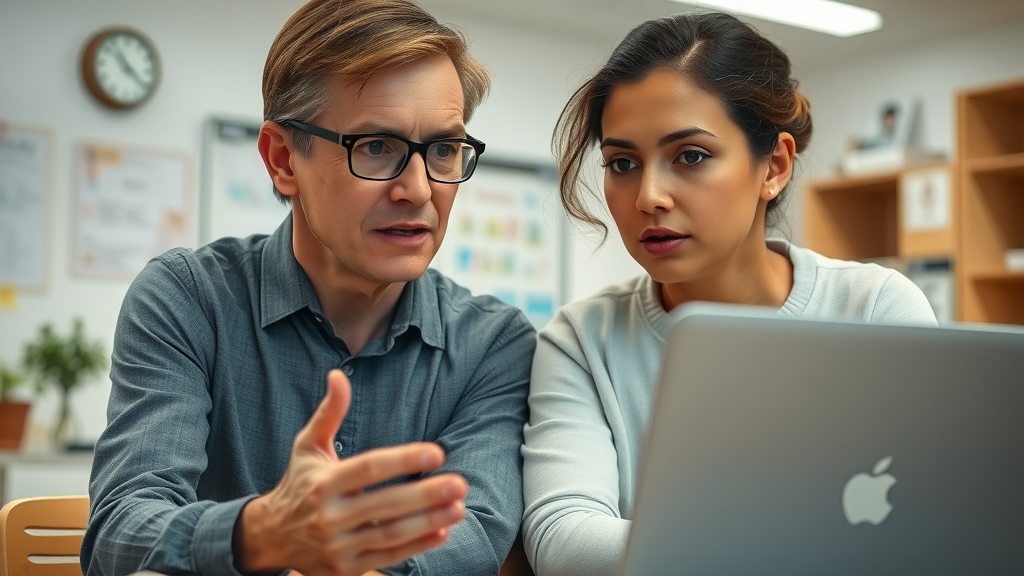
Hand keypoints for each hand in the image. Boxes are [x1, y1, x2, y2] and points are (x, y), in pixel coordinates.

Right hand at [234, 369, 467, 574]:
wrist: (271, 535)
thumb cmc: (299, 483)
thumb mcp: (307, 445)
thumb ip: (329, 412)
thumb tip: (338, 375)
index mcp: (323, 482)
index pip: (369, 468)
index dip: (403, 460)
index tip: (437, 452)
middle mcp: (329, 515)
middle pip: (386, 504)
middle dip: (426, 494)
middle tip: (459, 483)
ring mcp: (338, 545)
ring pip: (390, 534)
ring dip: (428, 521)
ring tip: (458, 507)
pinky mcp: (346, 568)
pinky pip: (387, 557)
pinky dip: (417, 547)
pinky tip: (443, 532)